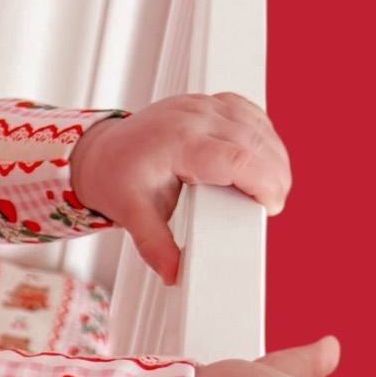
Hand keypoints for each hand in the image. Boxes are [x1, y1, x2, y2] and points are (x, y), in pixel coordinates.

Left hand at [69, 91, 289, 283]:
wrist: (100, 152)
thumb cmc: (115, 177)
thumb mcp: (131, 214)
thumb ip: (155, 245)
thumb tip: (174, 273)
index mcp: (176, 141)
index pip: (237, 157)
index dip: (264, 183)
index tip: (270, 207)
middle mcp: (193, 116)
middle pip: (255, 140)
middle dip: (274, 176)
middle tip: (271, 206)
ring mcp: (202, 105)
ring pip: (257, 124)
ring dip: (273, 156)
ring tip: (269, 189)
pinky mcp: (209, 103)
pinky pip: (249, 113)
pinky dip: (263, 136)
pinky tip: (263, 158)